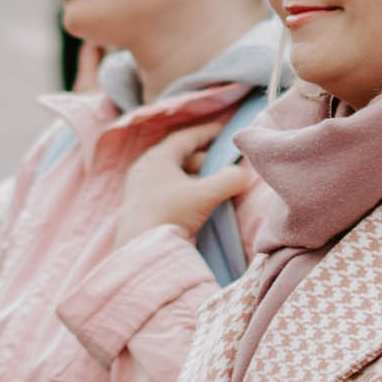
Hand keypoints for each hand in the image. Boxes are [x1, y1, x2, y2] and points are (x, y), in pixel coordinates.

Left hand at [114, 121, 252, 248]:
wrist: (141, 250)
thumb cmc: (170, 215)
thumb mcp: (205, 195)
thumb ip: (228, 180)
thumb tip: (242, 174)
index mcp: (157, 158)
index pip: (184, 138)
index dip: (205, 133)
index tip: (222, 130)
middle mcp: (144, 169)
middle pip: (178, 157)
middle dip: (203, 159)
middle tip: (223, 164)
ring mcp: (139, 188)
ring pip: (172, 175)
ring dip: (193, 178)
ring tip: (212, 186)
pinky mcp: (139, 208)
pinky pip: (166, 191)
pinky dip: (183, 191)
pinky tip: (194, 204)